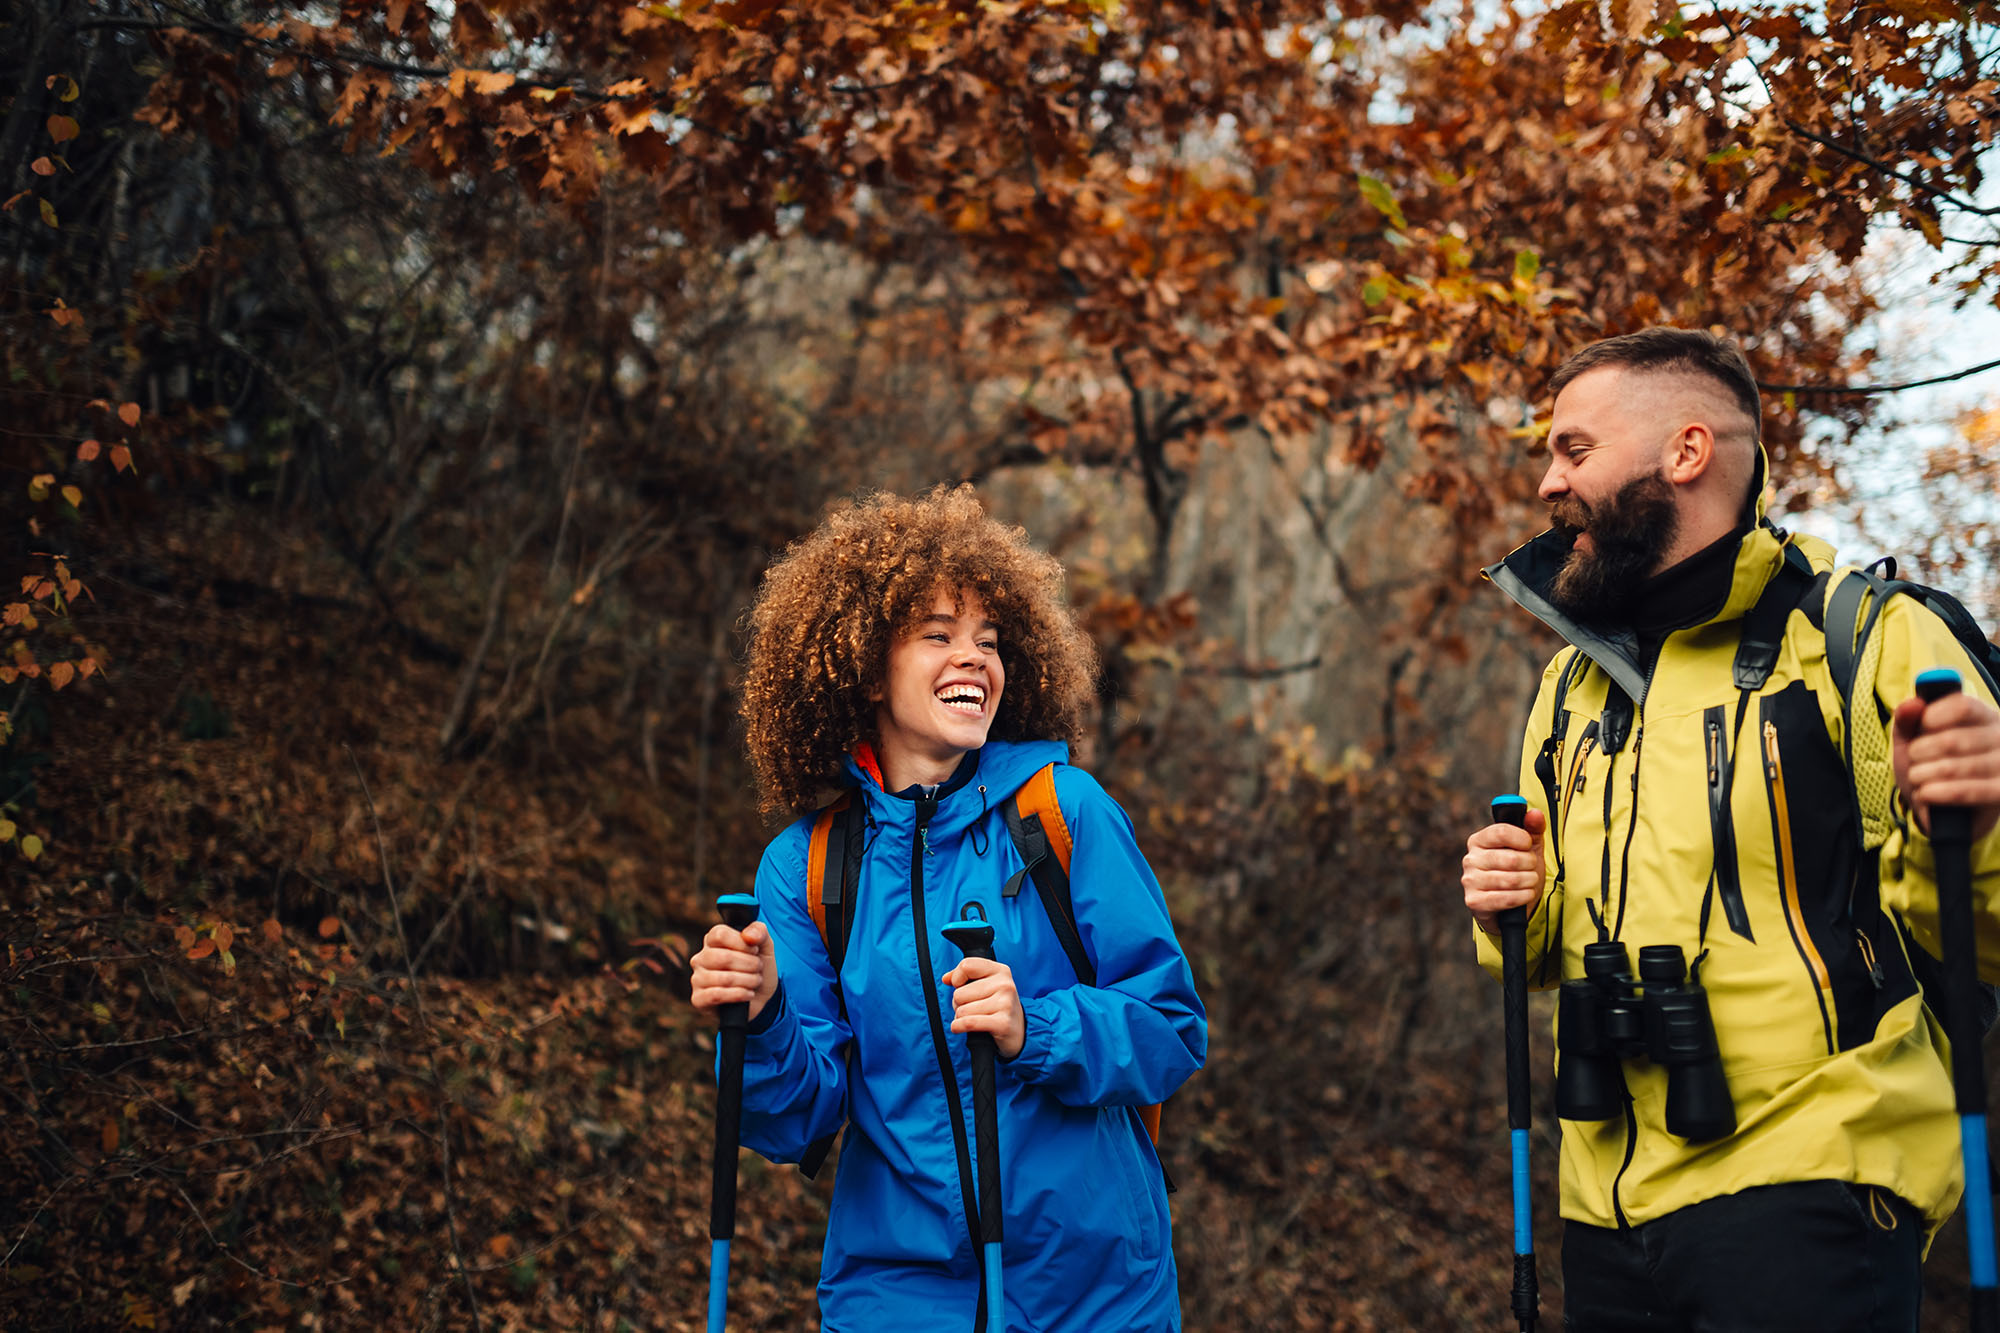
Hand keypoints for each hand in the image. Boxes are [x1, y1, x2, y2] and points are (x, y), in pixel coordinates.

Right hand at [690, 920, 778, 1022]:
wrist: (761, 999)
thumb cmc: (758, 969)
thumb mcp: (765, 947)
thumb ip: (759, 932)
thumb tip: (748, 935)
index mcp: (712, 941)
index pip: (720, 934)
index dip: (742, 944)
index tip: (755, 951)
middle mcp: (700, 958)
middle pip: (724, 957)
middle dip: (750, 965)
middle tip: (758, 969)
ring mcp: (697, 979)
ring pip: (724, 979)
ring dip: (748, 981)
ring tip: (755, 982)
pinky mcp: (699, 999)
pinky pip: (717, 995)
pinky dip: (739, 995)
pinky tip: (748, 994)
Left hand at [943, 956, 1024, 1059]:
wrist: (1020, 1031)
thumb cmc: (998, 1006)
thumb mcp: (986, 985)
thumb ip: (964, 976)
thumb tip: (946, 978)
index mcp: (1000, 970)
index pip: (966, 966)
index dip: (957, 978)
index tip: (959, 986)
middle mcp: (1005, 984)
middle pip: (959, 993)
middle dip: (959, 1004)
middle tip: (972, 1007)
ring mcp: (1005, 1004)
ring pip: (962, 1010)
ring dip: (961, 1017)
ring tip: (975, 1017)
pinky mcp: (1002, 1023)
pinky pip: (968, 1022)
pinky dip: (958, 1026)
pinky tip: (960, 1027)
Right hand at [1462, 806, 1548, 935]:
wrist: (1510, 906)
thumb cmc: (1517, 873)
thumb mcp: (1528, 850)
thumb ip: (1532, 829)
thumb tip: (1534, 814)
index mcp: (1479, 840)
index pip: (1501, 832)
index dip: (1522, 839)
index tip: (1528, 846)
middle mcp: (1470, 859)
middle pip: (1510, 858)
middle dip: (1530, 865)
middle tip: (1531, 868)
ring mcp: (1470, 881)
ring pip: (1511, 879)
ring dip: (1529, 882)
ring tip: (1530, 881)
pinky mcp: (1474, 901)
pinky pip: (1506, 898)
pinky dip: (1523, 897)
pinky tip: (1526, 894)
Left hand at [1893, 689, 1999, 840]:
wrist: (1942, 808)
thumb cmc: (1930, 764)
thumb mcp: (1912, 739)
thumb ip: (1908, 720)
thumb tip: (1911, 704)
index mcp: (1983, 716)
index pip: (1963, 706)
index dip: (1933, 716)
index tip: (1920, 726)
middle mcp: (1999, 737)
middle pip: (1952, 739)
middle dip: (1920, 752)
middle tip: (1914, 759)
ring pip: (1953, 767)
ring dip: (1923, 775)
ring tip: (1917, 777)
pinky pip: (1966, 792)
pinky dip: (1938, 793)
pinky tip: (1925, 793)